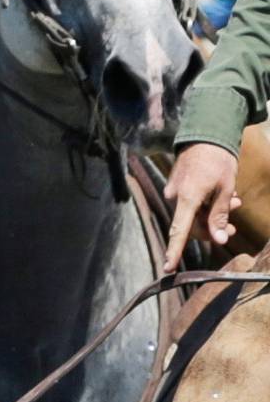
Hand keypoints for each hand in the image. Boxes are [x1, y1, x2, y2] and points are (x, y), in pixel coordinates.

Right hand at [165, 140, 241, 268]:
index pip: (179, 231)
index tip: (168, 268)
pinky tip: (222, 194)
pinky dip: (206, 203)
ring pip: (193, 214)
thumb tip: (219, 240)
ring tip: (233, 202)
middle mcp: (175, 196)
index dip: (174, 251)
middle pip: (191, 225)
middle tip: (233, 223)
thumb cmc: (218, 160)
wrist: (206, 133)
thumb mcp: (225, 189)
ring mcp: (175, 190)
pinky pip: (191, 203)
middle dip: (212, 226)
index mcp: (187, 198)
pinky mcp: (177, 185)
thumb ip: (219, 216)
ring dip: (212, 213)